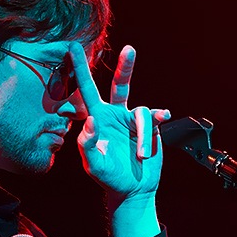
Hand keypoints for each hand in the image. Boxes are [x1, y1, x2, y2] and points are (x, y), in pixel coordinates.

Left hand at [69, 42, 169, 201]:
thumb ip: (87, 144)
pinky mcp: (151, 128)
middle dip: (125, 67)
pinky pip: (155, 118)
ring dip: (143, 136)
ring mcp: (133, 121)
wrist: (133, 189)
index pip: (86, 91)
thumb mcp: (93, 164)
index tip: (73, 48)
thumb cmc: (109, 177)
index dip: (80, 70)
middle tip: (129, 50)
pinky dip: (158, 121)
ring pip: (141, 113)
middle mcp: (116, 115)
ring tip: (141, 156)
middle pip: (119, 85)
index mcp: (98, 119)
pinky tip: (163, 118)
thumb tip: (91, 120)